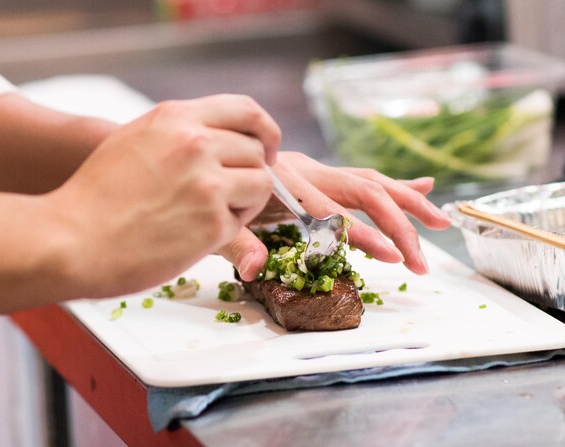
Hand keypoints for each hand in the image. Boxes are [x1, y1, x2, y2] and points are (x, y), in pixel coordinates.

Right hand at [48, 95, 280, 296]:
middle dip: (250, 173)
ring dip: (245, 202)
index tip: (265, 149)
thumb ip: (179, 133)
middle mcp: (195, 144)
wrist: (71, 240)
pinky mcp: (212, 224)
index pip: (247, 110)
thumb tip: (217, 137)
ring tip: (213, 214)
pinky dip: (227, 230)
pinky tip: (195, 234)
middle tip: (230, 193)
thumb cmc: (96, 196)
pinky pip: (242, 222)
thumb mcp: (134, 140)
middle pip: (257, 151)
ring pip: (261, 185)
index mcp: (176, 118)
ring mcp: (207, 184)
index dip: (265, 131)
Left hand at [218, 151, 450, 279]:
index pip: (335, 213)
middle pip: (366, 192)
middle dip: (399, 224)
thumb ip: (235, 243)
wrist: (206, 159)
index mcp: (286, 183)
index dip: (365, 236)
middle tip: (422, 258)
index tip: (394, 259)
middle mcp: (308, 172)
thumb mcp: (216, 223)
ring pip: (372, 181)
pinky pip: (362, 178)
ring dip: (409, 202)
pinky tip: (421, 187)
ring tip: (440, 220)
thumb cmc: (209, 194)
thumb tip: (253, 269)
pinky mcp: (319, 173)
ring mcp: (316, 170)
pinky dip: (394, 184)